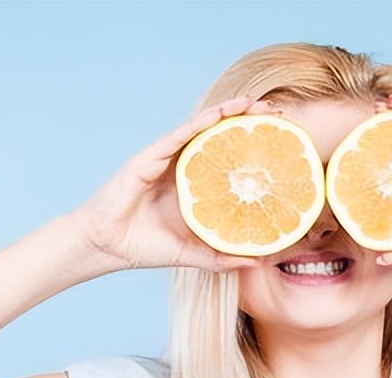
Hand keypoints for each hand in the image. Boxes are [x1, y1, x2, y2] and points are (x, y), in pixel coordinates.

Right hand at [72, 97, 262, 273]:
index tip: (283, 141)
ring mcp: (167, 158)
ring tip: (254, 103)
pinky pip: (180, 134)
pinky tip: (221, 113)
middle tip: (278, 113)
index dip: (253, 147)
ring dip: (228, 112)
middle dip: (248, 121)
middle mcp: (184, 166)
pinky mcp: (151, 156)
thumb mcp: (193, 254)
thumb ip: (222, 257)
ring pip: (203, 127)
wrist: (109, 246)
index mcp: (195, 185)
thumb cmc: (145, 247)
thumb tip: (258, 260)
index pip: (230, 158)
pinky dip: (201, 122)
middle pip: (221, 136)